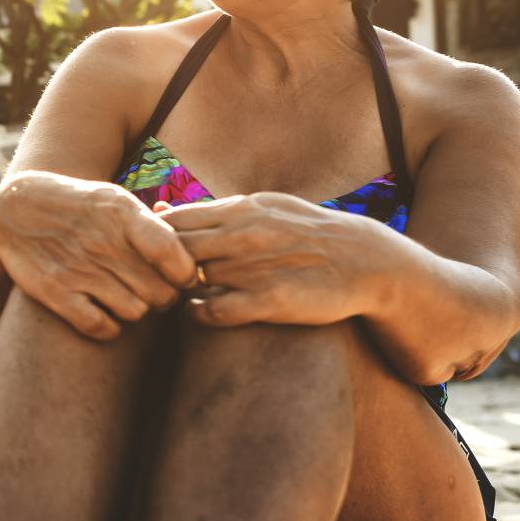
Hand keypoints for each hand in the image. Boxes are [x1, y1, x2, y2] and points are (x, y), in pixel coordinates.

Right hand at [0, 171, 197, 338]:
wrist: (13, 209)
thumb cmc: (78, 208)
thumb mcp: (114, 200)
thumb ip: (152, 225)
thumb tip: (192, 257)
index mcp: (122, 214)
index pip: (175, 255)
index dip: (186, 274)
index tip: (180, 277)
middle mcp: (102, 242)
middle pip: (161, 293)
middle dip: (162, 297)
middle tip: (151, 291)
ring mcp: (78, 268)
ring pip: (136, 312)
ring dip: (134, 310)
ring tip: (123, 297)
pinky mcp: (56, 292)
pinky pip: (102, 327)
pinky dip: (109, 327)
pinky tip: (103, 313)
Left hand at [160, 192, 395, 326]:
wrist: (364, 260)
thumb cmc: (304, 233)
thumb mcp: (261, 207)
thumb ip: (211, 211)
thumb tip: (159, 206)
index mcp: (240, 209)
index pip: (172, 220)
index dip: (154, 240)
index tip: (154, 254)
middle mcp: (243, 235)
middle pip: (174, 249)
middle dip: (158, 266)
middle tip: (156, 280)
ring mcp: (255, 267)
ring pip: (190, 279)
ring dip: (176, 291)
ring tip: (175, 296)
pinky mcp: (269, 300)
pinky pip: (214, 310)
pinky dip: (198, 314)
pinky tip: (198, 314)